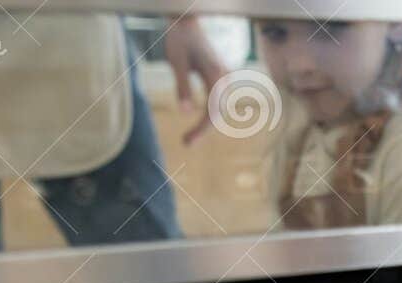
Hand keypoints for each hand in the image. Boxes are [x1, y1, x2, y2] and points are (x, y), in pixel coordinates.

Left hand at [164, 16, 226, 144]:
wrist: (186, 20)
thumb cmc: (180, 38)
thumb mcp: (177, 62)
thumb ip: (182, 87)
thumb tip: (184, 112)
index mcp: (215, 75)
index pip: (212, 111)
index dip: (201, 130)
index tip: (187, 142)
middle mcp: (224, 77)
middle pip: (218, 112)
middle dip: (203, 130)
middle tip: (186, 142)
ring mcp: (224, 76)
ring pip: (219, 107)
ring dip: (206, 123)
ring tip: (190, 136)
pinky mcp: (220, 75)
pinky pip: (218, 100)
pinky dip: (209, 112)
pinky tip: (198, 122)